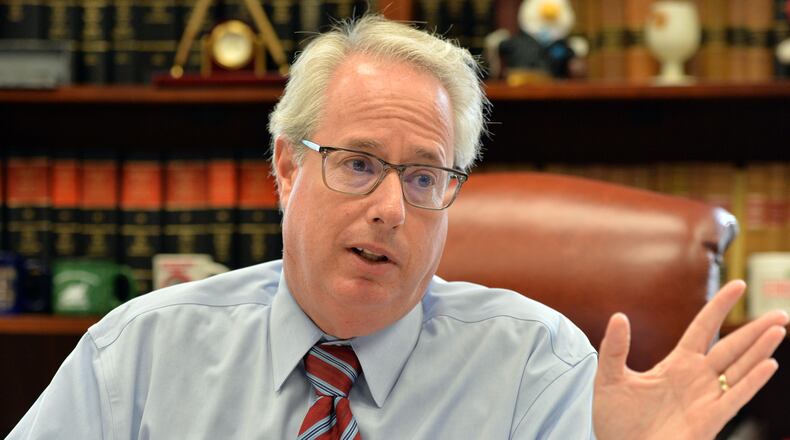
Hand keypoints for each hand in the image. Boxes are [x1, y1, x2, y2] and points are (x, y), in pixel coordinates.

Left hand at [593, 280, 788, 439]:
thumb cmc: (616, 419)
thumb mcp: (610, 378)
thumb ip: (615, 348)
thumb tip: (619, 316)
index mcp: (676, 364)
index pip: (703, 328)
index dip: (719, 306)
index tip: (738, 284)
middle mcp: (696, 378)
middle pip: (730, 347)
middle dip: (754, 330)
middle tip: (781, 312)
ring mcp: (705, 399)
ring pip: (738, 369)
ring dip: (759, 350)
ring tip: (778, 329)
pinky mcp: (708, 421)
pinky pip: (734, 398)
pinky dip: (751, 382)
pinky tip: (767, 365)